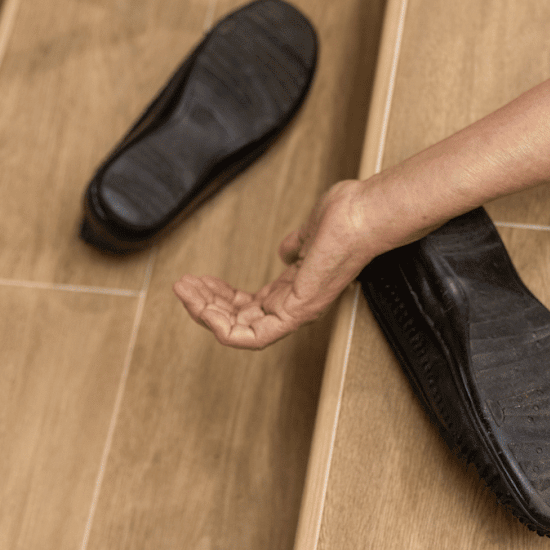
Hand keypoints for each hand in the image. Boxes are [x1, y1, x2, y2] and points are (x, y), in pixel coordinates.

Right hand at [173, 179, 433, 348]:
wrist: (367, 214)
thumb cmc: (349, 216)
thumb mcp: (313, 233)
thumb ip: (299, 245)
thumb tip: (288, 250)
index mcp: (298, 289)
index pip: (251, 306)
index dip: (220, 296)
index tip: (198, 280)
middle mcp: (296, 305)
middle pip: (240, 319)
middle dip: (206, 305)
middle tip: (182, 285)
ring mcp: (298, 312)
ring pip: (240, 330)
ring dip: (206, 312)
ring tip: (183, 290)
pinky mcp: (298, 312)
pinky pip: (251, 335)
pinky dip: (219, 322)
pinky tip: (199, 302)